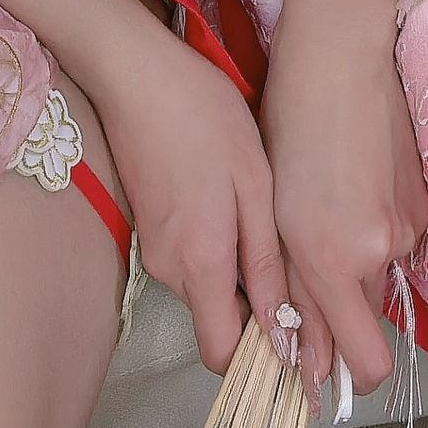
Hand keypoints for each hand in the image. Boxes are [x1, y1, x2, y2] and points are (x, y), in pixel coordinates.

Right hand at [88, 16, 286, 374]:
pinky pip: (189, 257)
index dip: (259, 354)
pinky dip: (215, 242)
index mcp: (200, 263)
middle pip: (217, 317)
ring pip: (205, 285)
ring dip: (235, 265)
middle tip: (290, 249)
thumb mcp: (252, 184)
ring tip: (260, 211)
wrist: (134, 73)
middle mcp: (169, 268)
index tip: (294, 328)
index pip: (223, 355)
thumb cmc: (201, 117)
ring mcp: (152, 248)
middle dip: (254, 300)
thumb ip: (265, 261)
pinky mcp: (146, 226)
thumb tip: (281, 329)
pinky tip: (231, 195)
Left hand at [261, 0, 427, 398]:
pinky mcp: (424, 201)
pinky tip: (350, 184)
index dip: (344, 376)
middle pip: (368, 320)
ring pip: (381, 275)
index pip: (365, 364)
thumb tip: (306, 357)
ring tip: (325, 206)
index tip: (320, 372)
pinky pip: (397, 239)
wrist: (339, 58)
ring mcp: (408, 226)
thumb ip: (291, 288)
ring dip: (357, 262)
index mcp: (331, 260)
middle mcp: (379, 253)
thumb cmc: (288, 125)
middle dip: (342, 310)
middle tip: (308, 264)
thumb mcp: (271, 213)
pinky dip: (375, 228)